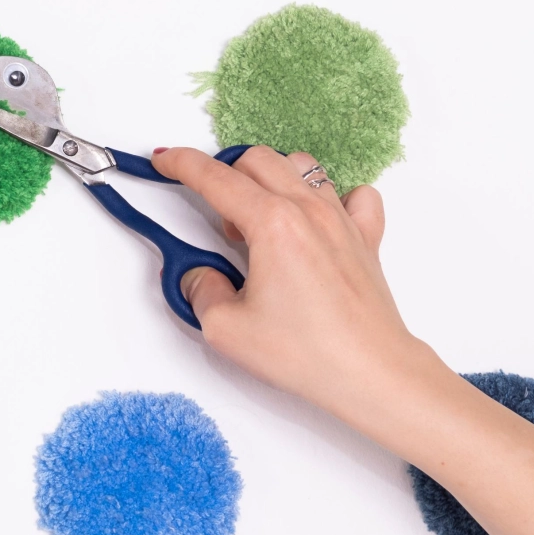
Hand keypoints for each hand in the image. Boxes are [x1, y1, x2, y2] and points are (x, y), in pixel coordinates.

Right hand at [151, 145, 433, 427]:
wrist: (371, 374)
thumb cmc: (307, 353)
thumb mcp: (227, 329)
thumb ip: (201, 290)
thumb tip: (199, 274)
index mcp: (272, 223)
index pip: (215, 178)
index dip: (181, 164)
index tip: (162, 160)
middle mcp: (308, 210)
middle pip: (256, 160)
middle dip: (225, 175)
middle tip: (216, 218)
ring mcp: (342, 219)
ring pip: (300, 167)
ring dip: (271, 180)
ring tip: (260, 222)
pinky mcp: (366, 237)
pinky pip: (353, 194)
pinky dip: (331, 196)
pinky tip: (316, 222)